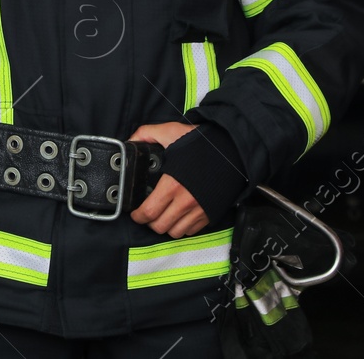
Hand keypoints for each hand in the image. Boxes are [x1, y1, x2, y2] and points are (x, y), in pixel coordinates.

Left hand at [128, 122, 208, 237]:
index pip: (149, 212)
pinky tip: (179, 214)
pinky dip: (182, 226)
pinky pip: (191, 231)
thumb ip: (146, 134)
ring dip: (166, 226)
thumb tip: (130, 142)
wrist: (233, 151)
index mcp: (172, 184)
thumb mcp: (170, 131)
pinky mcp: (210, 214)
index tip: (135, 212)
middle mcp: (186, 201)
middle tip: (148, 213)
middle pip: (160, 227)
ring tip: (163, 214)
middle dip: (149, 222)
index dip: (138, 215)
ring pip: (175, 232)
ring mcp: (199, 210)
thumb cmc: (202, 143)